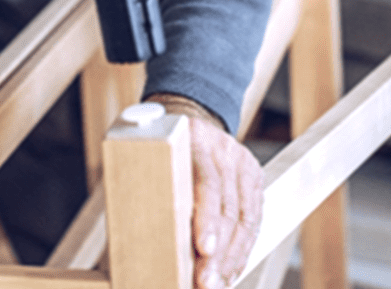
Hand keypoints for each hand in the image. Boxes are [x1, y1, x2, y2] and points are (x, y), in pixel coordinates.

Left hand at [145, 94, 263, 288]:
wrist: (191, 118)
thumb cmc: (158, 146)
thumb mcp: (146, 153)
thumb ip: (146, 187)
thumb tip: (136, 244)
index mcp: (193, 139)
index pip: (208, 183)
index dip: (207, 220)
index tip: (203, 250)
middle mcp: (224, 150)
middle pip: (228, 207)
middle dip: (218, 252)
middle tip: (205, 283)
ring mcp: (244, 163)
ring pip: (245, 218)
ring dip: (231, 258)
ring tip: (217, 284)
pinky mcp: (255, 177)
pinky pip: (254, 219)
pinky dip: (242, 249)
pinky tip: (231, 271)